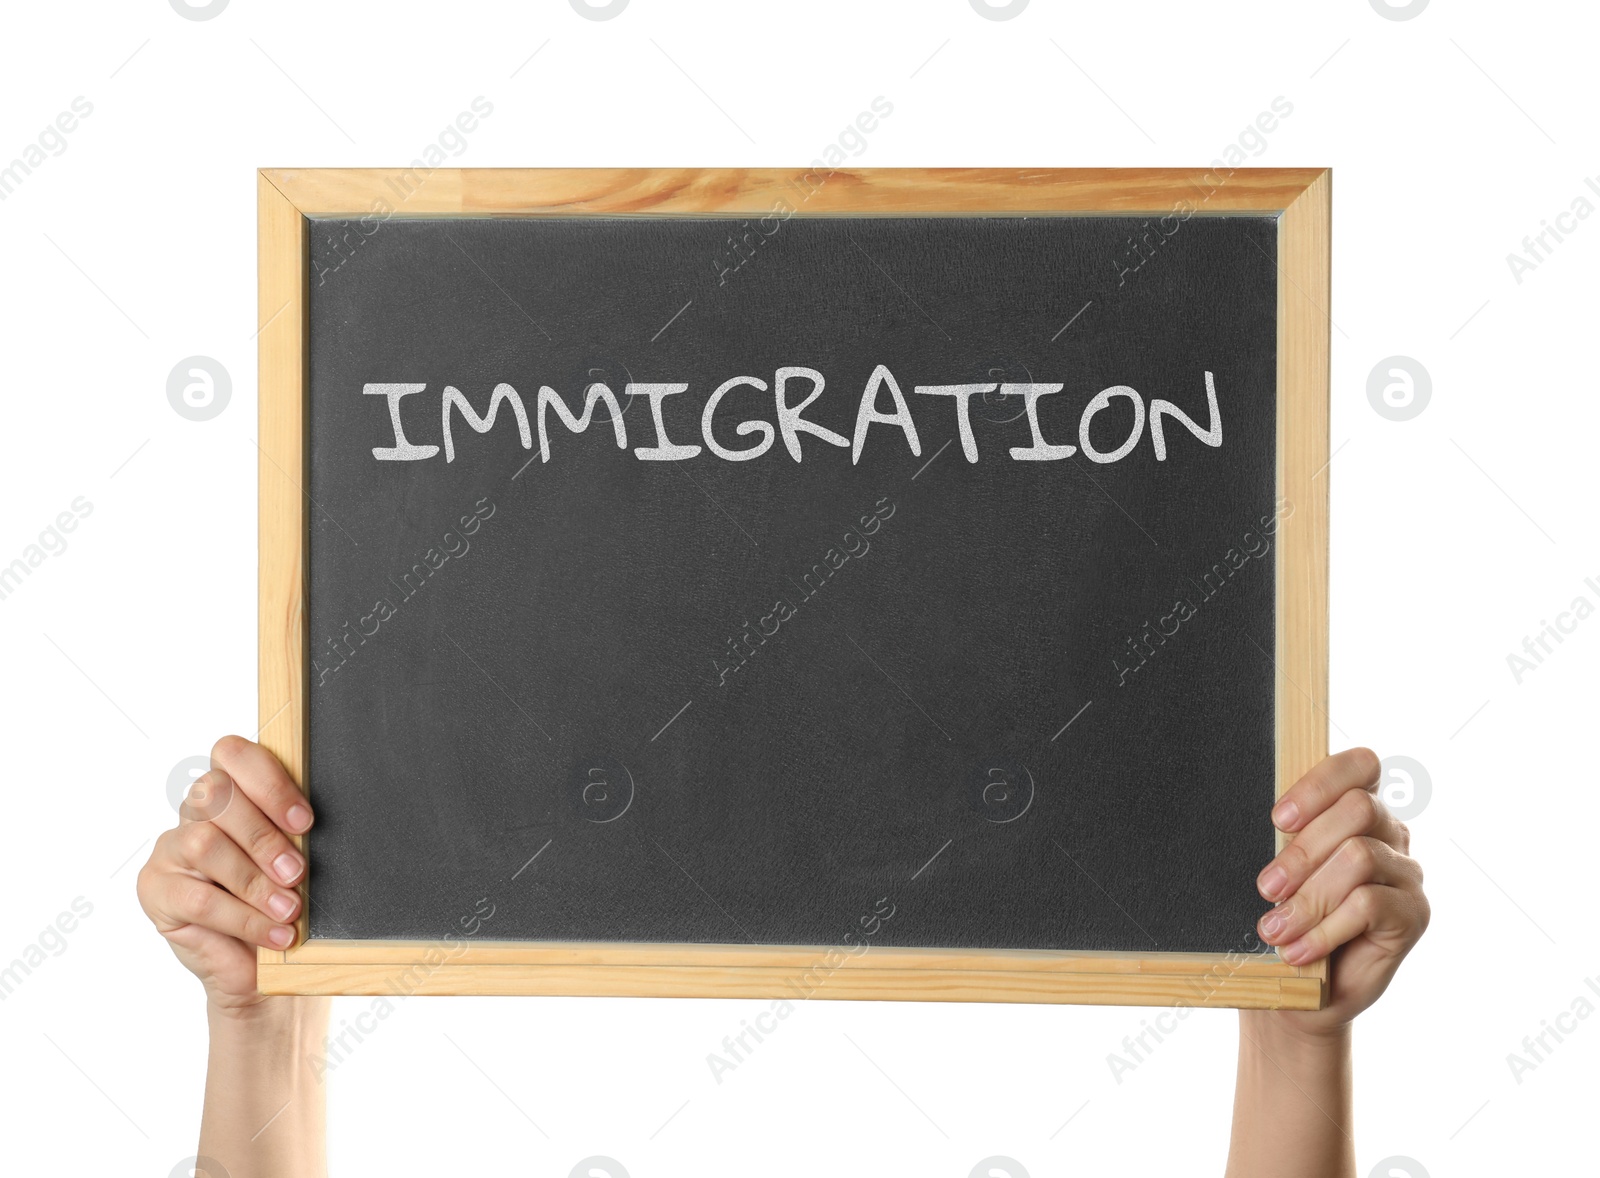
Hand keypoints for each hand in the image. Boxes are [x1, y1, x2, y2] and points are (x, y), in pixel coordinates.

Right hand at [137, 735, 313, 1014]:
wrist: (258, 968)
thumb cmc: (280, 902)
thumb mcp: (293, 862)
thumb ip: (293, 834)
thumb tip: (314, 824)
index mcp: (231, 791)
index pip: (232, 754)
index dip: (269, 782)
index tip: (304, 822)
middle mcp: (194, 812)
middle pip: (214, 794)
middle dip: (262, 835)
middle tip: (297, 872)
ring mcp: (170, 848)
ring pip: (204, 844)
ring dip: (254, 880)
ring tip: (289, 908)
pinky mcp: (155, 890)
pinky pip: (198, 898)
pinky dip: (245, 918)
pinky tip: (275, 933)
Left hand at [1253, 747, 1429, 1033]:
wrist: (1301, 990)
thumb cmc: (1286, 920)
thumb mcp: (1281, 874)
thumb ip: (1287, 840)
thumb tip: (1272, 822)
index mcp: (1358, 810)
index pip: (1361, 767)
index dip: (1320, 784)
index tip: (1278, 820)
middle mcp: (1390, 835)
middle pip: (1358, 809)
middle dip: (1302, 850)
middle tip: (1266, 889)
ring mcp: (1405, 874)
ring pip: (1359, 857)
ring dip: (1308, 897)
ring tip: (1274, 929)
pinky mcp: (1414, 914)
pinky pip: (1368, 905)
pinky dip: (1324, 929)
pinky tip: (1298, 951)